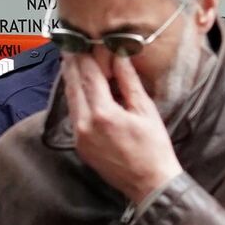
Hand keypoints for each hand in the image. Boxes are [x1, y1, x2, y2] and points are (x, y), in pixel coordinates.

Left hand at [61, 52, 183, 201]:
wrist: (149, 184)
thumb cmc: (153, 149)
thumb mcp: (145, 110)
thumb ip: (128, 82)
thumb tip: (119, 58)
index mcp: (102, 113)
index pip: (89, 75)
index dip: (86, 55)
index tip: (84, 40)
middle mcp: (84, 124)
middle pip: (74, 85)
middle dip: (73, 63)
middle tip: (70, 45)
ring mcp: (79, 136)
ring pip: (70, 99)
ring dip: (71, 79)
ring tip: (72, 61)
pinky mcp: (80, 145)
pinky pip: (74, 114)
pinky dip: (76, 97)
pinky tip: (80, 89)